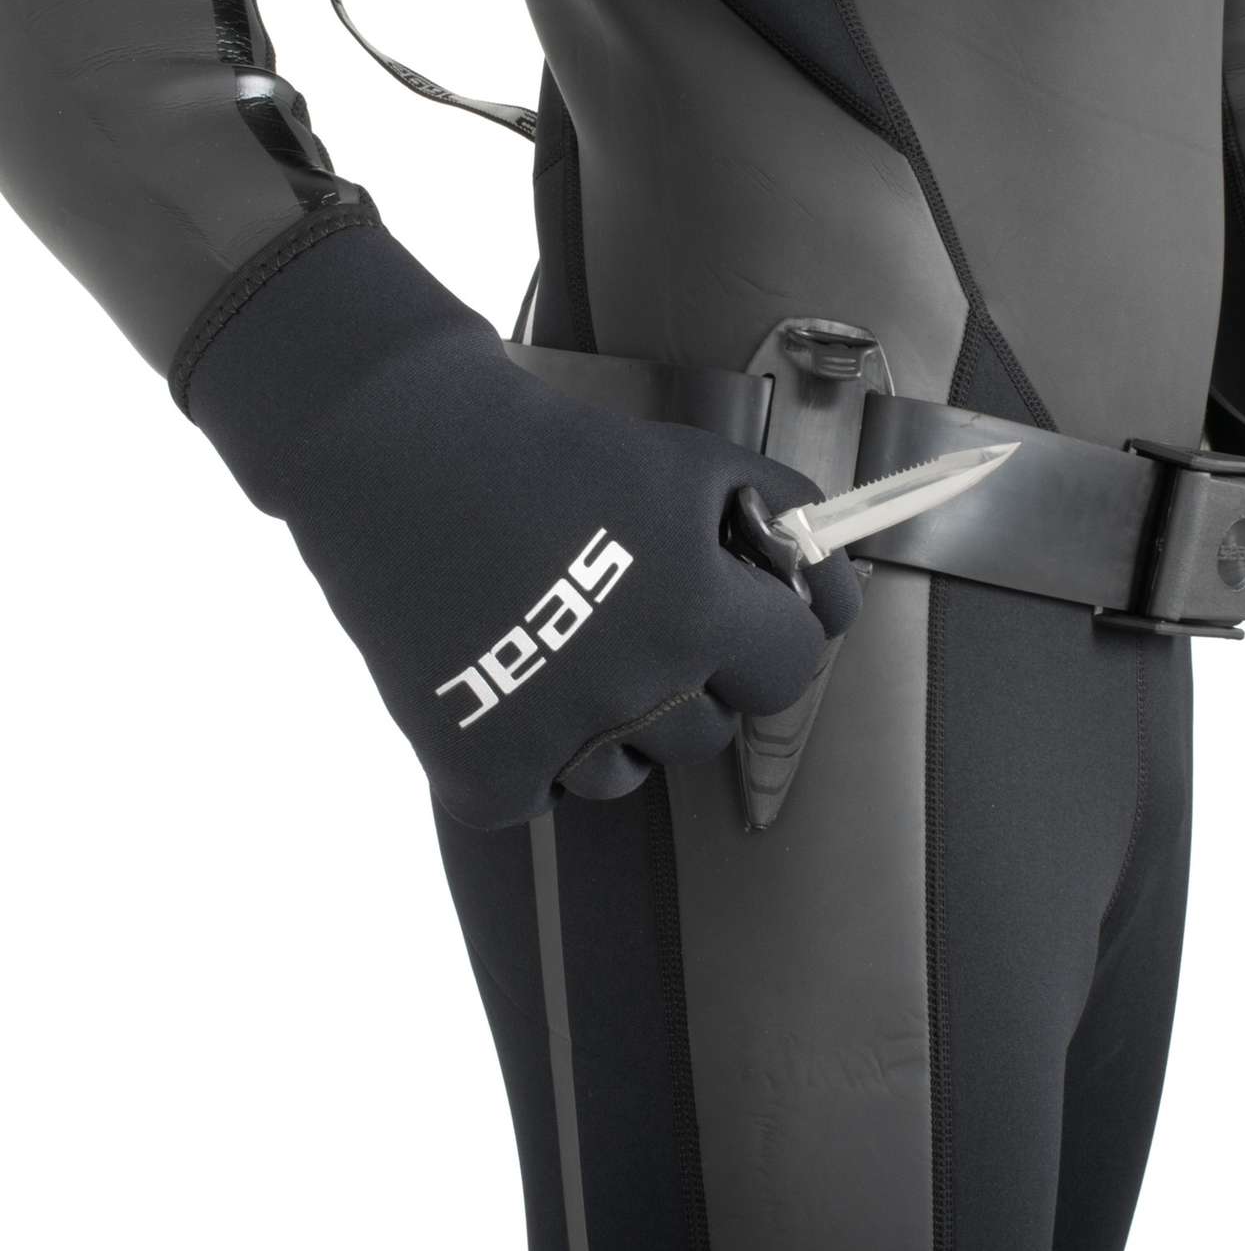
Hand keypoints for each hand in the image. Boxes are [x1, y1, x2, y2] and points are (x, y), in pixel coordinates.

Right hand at [188, 228, 860, 827]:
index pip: (790, 669)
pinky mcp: (480, 768)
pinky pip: (534, 799)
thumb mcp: (691, 462)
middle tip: (627, 618)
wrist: (400, 451)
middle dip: (688, 679)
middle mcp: (637, 685)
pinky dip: (519, 756)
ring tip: (558, 645)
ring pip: (624, 776)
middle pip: (708, 731)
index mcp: (698, 611)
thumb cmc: (553, 452)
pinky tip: (500, 681)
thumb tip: (838, 588)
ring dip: (607, 726)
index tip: (738, 619)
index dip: (769, 637)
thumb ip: (783, 518)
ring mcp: (556, 735)